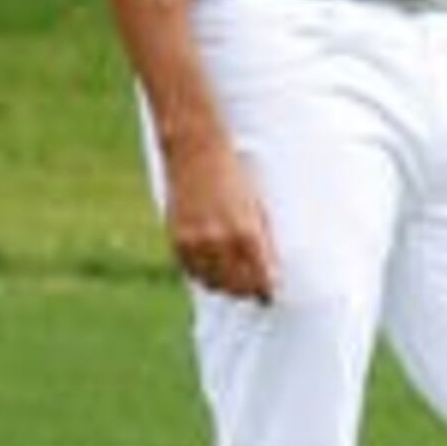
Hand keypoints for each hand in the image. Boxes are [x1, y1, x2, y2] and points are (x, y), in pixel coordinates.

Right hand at [162, 137, 279, 302]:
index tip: (269, 295)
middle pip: (237, 286)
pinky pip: (191, 271)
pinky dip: (203, 275)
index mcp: (247, 232)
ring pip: (213, 283)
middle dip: (248, 291)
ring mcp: (196, 242)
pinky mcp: (177, 238)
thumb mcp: (256, 206)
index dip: (266, 290)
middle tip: (253, 290)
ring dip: (225, 286)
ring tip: (233, 282)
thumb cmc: (234, 175)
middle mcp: (221, 241)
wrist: (197, 151)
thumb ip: (262, 238)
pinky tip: (211, 270)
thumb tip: (268, 270)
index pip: (260, 277)